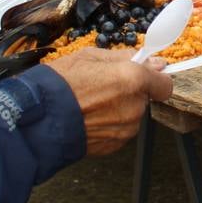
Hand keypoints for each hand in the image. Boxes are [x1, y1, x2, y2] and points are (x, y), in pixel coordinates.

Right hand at [46, 48, 173, 155]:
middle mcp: (134, 106)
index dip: (155, 79)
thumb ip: (125, 58)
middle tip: (104, 86)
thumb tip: (153, 61)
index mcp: (133, 79)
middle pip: (144, 99)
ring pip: (131, 115)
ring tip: (91, 104)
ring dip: (119, 109)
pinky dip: (108, 125)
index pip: (165, 84)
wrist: (36, 120)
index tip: (145, 75)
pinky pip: (119, 131)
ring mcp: (125, 129)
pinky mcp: (113, 146)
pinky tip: (88, 118)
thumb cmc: (59, 84)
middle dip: (130, 92)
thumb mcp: (90, 56)